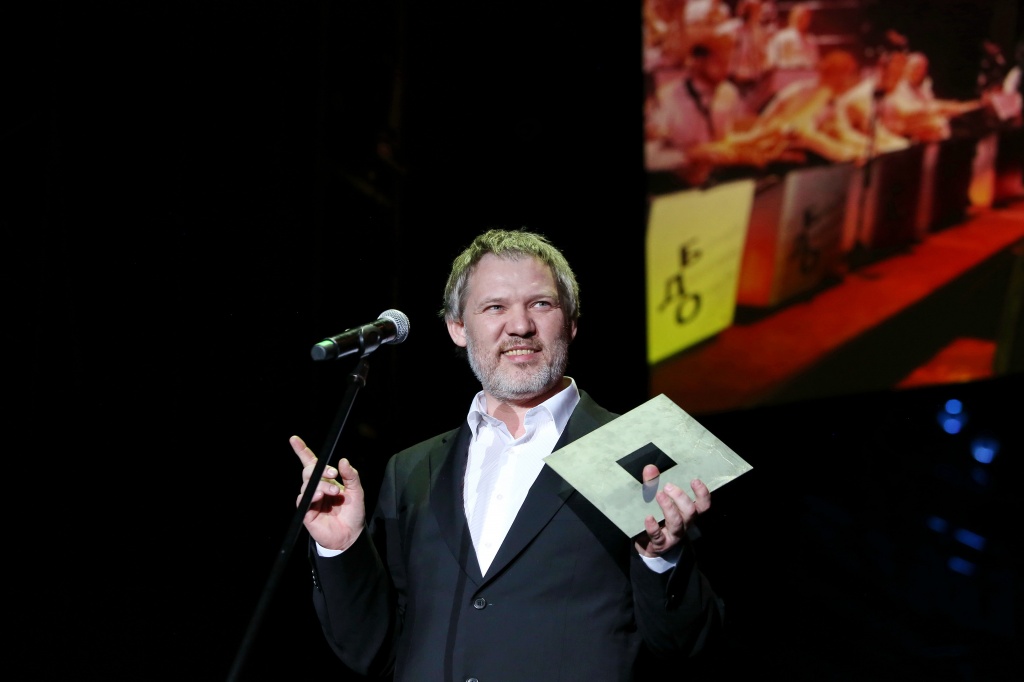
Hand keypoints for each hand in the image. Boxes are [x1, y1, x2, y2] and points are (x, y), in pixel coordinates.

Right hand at [291, 435, 365, 551]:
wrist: (351, 535)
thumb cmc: (353, 513)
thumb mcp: (357, 491)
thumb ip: (351, 476)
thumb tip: (343, 461)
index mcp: (327, 480)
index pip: (312, 462)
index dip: (302, 450)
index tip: (294, 439)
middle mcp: (317, 487)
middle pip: (309, 470)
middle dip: (320, 469)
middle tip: (333, 474)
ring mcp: (310, 499)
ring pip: (308, 483)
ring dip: (322, 484)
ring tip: (334, 492)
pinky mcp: (306, 512)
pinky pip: (303, 499)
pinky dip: (312, 494)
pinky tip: (320, 496)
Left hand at [634, 464, 710, 557]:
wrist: (646, 545)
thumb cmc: (656, 518)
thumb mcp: (655, 500)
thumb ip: (652, 483)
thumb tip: (650, 468)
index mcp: (687, 513)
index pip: (702, 505)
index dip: (702, 494)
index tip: (694, 480)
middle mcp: (684, 524)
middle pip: (690, 512)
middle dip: (681, 498)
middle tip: (668, 486)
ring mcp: (673, 535)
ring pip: (677, 523)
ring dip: (669, 508)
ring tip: (659, 495)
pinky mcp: (660, 544)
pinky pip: (658, 536)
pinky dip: (653, 527)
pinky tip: (648, 518)